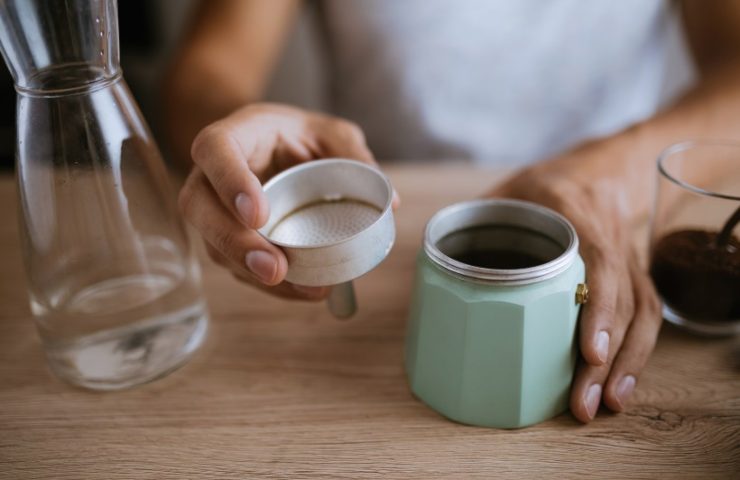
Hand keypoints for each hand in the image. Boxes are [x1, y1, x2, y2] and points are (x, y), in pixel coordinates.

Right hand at [179, 103, 392, 299]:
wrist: (270, 148)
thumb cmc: (297, 136)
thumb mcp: (329, 133)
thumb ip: (353, 155)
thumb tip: (390, 202)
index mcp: (235, 135)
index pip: (215, 150)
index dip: (230, 181)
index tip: (258, 214)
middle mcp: (211, 173)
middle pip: (198, 207)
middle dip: (234, 243)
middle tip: (274, 268)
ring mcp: (213, 209)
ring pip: (213, 244)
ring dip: (251, 272)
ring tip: (299, 287)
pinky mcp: (225, 239)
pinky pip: (235, 266)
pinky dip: (266, 283)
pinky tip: (301, 290)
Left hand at [489, 142, 662, 422]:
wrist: (600, 169)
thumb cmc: (544, 184)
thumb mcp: (507, 190)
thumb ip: (474, 219)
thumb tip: (429, 259)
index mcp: (577, 210)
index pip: (600, 260)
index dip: (599, 306)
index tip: (589, 351)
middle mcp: (612, 236)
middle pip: (624, 301)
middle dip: (607, 358)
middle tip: (584, 402)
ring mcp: (629, 258)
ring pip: (642, 314)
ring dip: (626, 364)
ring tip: (604, 404)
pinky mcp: (635, 276)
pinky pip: (647, 316)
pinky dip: (636, 353)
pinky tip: (619, 385)